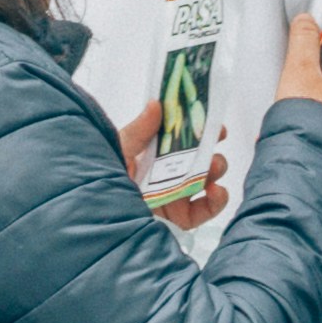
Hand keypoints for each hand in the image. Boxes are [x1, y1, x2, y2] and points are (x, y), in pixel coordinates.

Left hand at [109, 101, 220, 228]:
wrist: (103, 218)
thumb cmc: (103, 182)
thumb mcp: (118, 151)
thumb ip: (138, 131)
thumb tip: (157, 103)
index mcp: (154, 156)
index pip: (182, 139)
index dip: (199, 129)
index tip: (212, 121)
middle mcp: (168, 175)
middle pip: (199, 157)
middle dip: (210, 147)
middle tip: (214, 140)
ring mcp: (177, 196)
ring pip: (208, 179)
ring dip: (216, 168)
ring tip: (212, 166)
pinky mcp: (182, 218)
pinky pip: (208, 209)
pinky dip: (218, 199)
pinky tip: (215, 190)